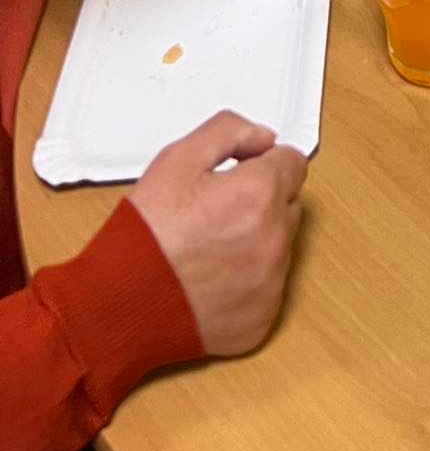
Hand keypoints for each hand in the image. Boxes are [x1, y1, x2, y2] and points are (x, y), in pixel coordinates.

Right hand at [129, 109, 307, 356]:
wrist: (115, 305)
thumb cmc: (143, 235)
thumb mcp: (176, 159)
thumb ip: (229, 132)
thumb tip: (264, 138)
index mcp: (259, 194)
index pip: (293, 163)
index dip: (264, 165)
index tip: (240, 176)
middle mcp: (274, 239)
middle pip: (289, 204)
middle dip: (263, 201)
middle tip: (217, 213)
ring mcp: (270, 283)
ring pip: (280, 246)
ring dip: (257, 241)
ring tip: (209, 249)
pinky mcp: (262, 318)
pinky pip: (270, 287)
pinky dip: (249, 281)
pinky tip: (212, 280)